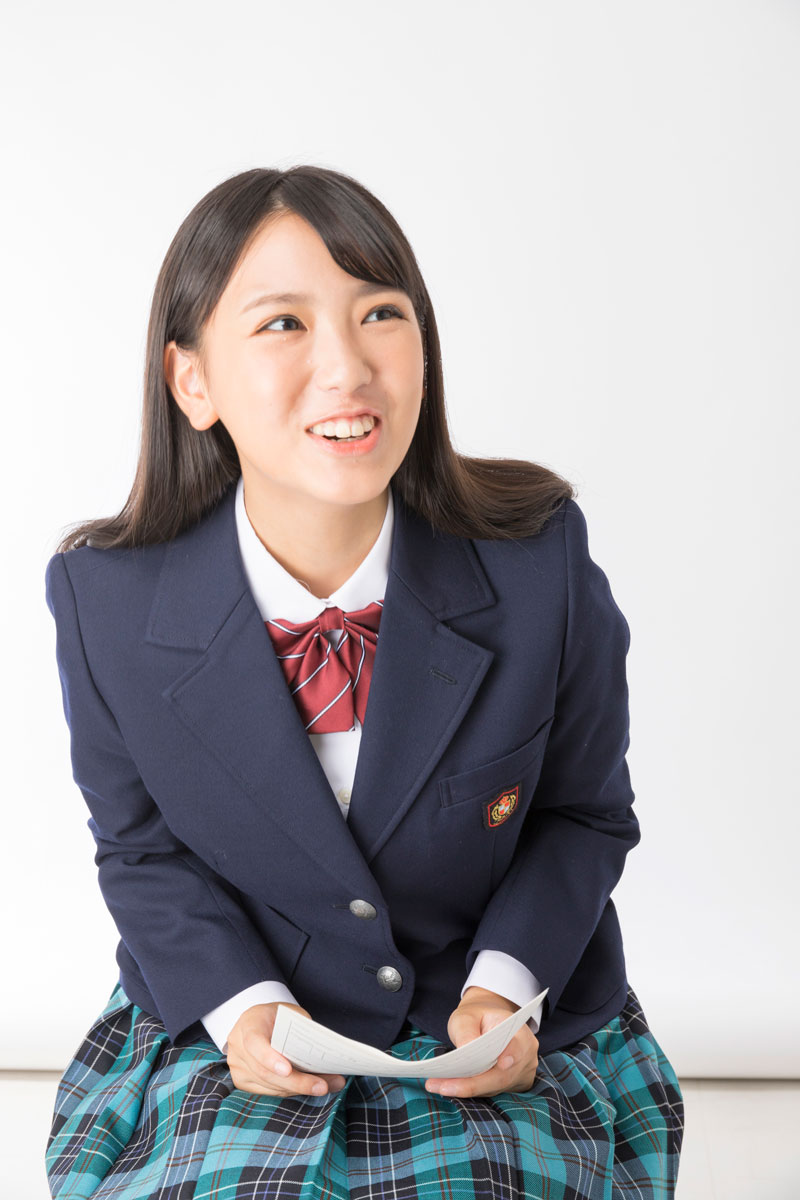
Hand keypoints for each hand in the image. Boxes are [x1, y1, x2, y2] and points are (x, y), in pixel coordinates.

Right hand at [226, 1002, 347, 1096]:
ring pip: (269, 1085)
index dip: (269, 1058)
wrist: (258, 1021)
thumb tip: (325, 1058)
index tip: (288, 1070)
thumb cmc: (278, 1017)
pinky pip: (267, 1091)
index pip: (254, 1042)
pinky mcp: (241, 1080)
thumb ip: (302, 1033)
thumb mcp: (291, 1014)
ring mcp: (237, 1065)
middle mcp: (238, 1045)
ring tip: (323, 1087)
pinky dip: (289, 1091)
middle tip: (323, 1086)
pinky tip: (307, 1088)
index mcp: (249, 1023)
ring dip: (298, 1089)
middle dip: (297, 1082)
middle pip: (265, 1071)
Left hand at [424, 986, 538, 1097]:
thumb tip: (466, 1048)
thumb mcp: (467, 1016)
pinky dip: (470, 1091)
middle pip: (502, 1077)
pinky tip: (448, 1087)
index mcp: (520, 1034)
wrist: (487, 1024)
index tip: (502, 1063)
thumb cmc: (477, 1018)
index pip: (519, 1047)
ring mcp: (520, 1075)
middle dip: (471, 1084)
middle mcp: (526, 1058)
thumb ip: (467, 1030)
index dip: (512, 1056)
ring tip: (437, 1086)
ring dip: (466, 1089)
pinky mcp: (511, 1087)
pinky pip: (490, 1092)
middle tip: (442, 1086)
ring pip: (494, 1088)